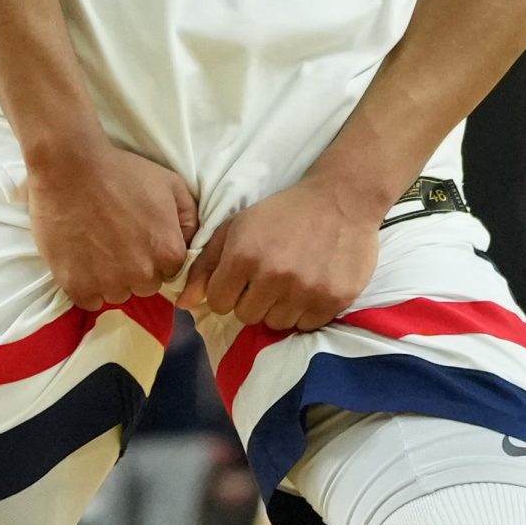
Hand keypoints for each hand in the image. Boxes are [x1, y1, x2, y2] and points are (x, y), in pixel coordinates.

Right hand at [26, 139, 198, 311]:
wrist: (70, 169)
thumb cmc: (123, 173)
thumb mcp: (171, 184)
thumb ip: (190, 218)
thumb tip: (191, 243)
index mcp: (168, 252)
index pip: (172, 270)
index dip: (157, 254)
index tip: (142, 238)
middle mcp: (142, 275)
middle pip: (146, 285)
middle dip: (137, 269)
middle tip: (120, 242)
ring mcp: (108, 283)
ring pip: (118, 294)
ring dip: (112, 279)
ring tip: (99, 249)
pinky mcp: (77, 286)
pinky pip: (90, 300)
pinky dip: (87, 286)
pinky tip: (83, 262)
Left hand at [184, 174, 382, 331]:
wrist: (341, 199)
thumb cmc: (283, 212)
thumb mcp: (237, 227)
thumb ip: (206, 265)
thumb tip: (184, 303)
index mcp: (244, 255)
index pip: (219, 302)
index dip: (228, 290)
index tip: (243, 277)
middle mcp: (274, 276)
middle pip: (247, 316)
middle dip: (253, 300)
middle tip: (271, 276)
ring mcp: (306, 290)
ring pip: (276, 323)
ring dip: (280, 307)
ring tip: (292, 281)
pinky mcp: (333, 299)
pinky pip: (306, 325)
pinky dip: (305, 311)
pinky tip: (311, 285)